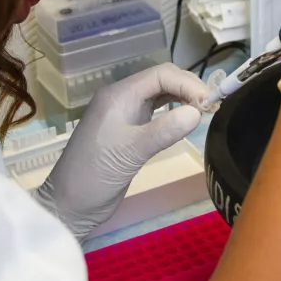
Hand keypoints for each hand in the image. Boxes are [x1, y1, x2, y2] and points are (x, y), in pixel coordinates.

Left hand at [33, 63, 207, 241]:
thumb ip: (164, 131)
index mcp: (119, 95)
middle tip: (212, 107)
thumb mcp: (131, 153)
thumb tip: (198, 112)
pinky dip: (174, 110)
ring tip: (204, 111)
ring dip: (183, 97)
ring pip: (160, 93)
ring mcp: (125, 112)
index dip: (188, 83)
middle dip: (188, 88)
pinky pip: (156, 109)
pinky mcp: (129, 128)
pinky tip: (186, 119)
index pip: (160, 75)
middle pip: (162, 80)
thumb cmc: (95, 176)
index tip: (209, 102)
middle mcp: (123, 97)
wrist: (68, 206)